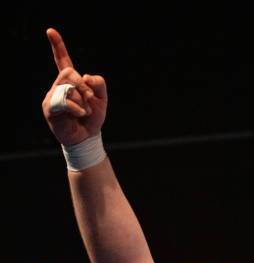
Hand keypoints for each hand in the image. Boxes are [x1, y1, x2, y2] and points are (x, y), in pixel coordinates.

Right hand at [42, 28, 107, 145]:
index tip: (50, 31)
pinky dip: (76, 107)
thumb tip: (85, 76)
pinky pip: (63, 100)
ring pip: (67, 87)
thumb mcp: (102, 99)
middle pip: (68, 72)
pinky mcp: (49, 108)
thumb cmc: (92, 118)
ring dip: (81, 100)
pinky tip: (80, 114)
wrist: (87, 138)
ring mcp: (52, 96)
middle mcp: (59, 86)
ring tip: (85, 112)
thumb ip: (99, 83)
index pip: (63, 61)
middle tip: (90, 100)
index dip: (58, 46)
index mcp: (71, 81)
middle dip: (83, 86)